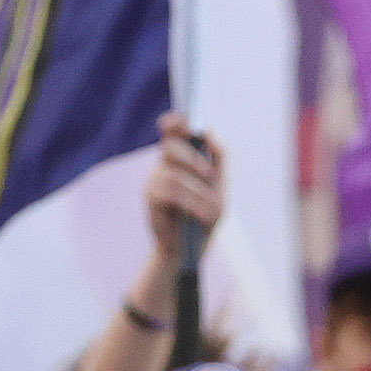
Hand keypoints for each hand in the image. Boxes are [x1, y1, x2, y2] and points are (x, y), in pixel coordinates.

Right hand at [143, 113, 223, 265]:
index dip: (175, 122)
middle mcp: (163, 164)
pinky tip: (203, 216)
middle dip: (193, 159)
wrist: (191, 248)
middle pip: (170, 146)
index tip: (184, 123)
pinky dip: (192, 203)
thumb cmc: (205, 214)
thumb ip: (218, 155)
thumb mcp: (220, 184)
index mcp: (180, 157)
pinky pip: (170, 193)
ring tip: (213, 209)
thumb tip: (208, 131)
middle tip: (211, 177)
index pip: (171, 129)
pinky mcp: (150, 199)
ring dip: (198, 192)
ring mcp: (153, 180)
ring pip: (174, 175)